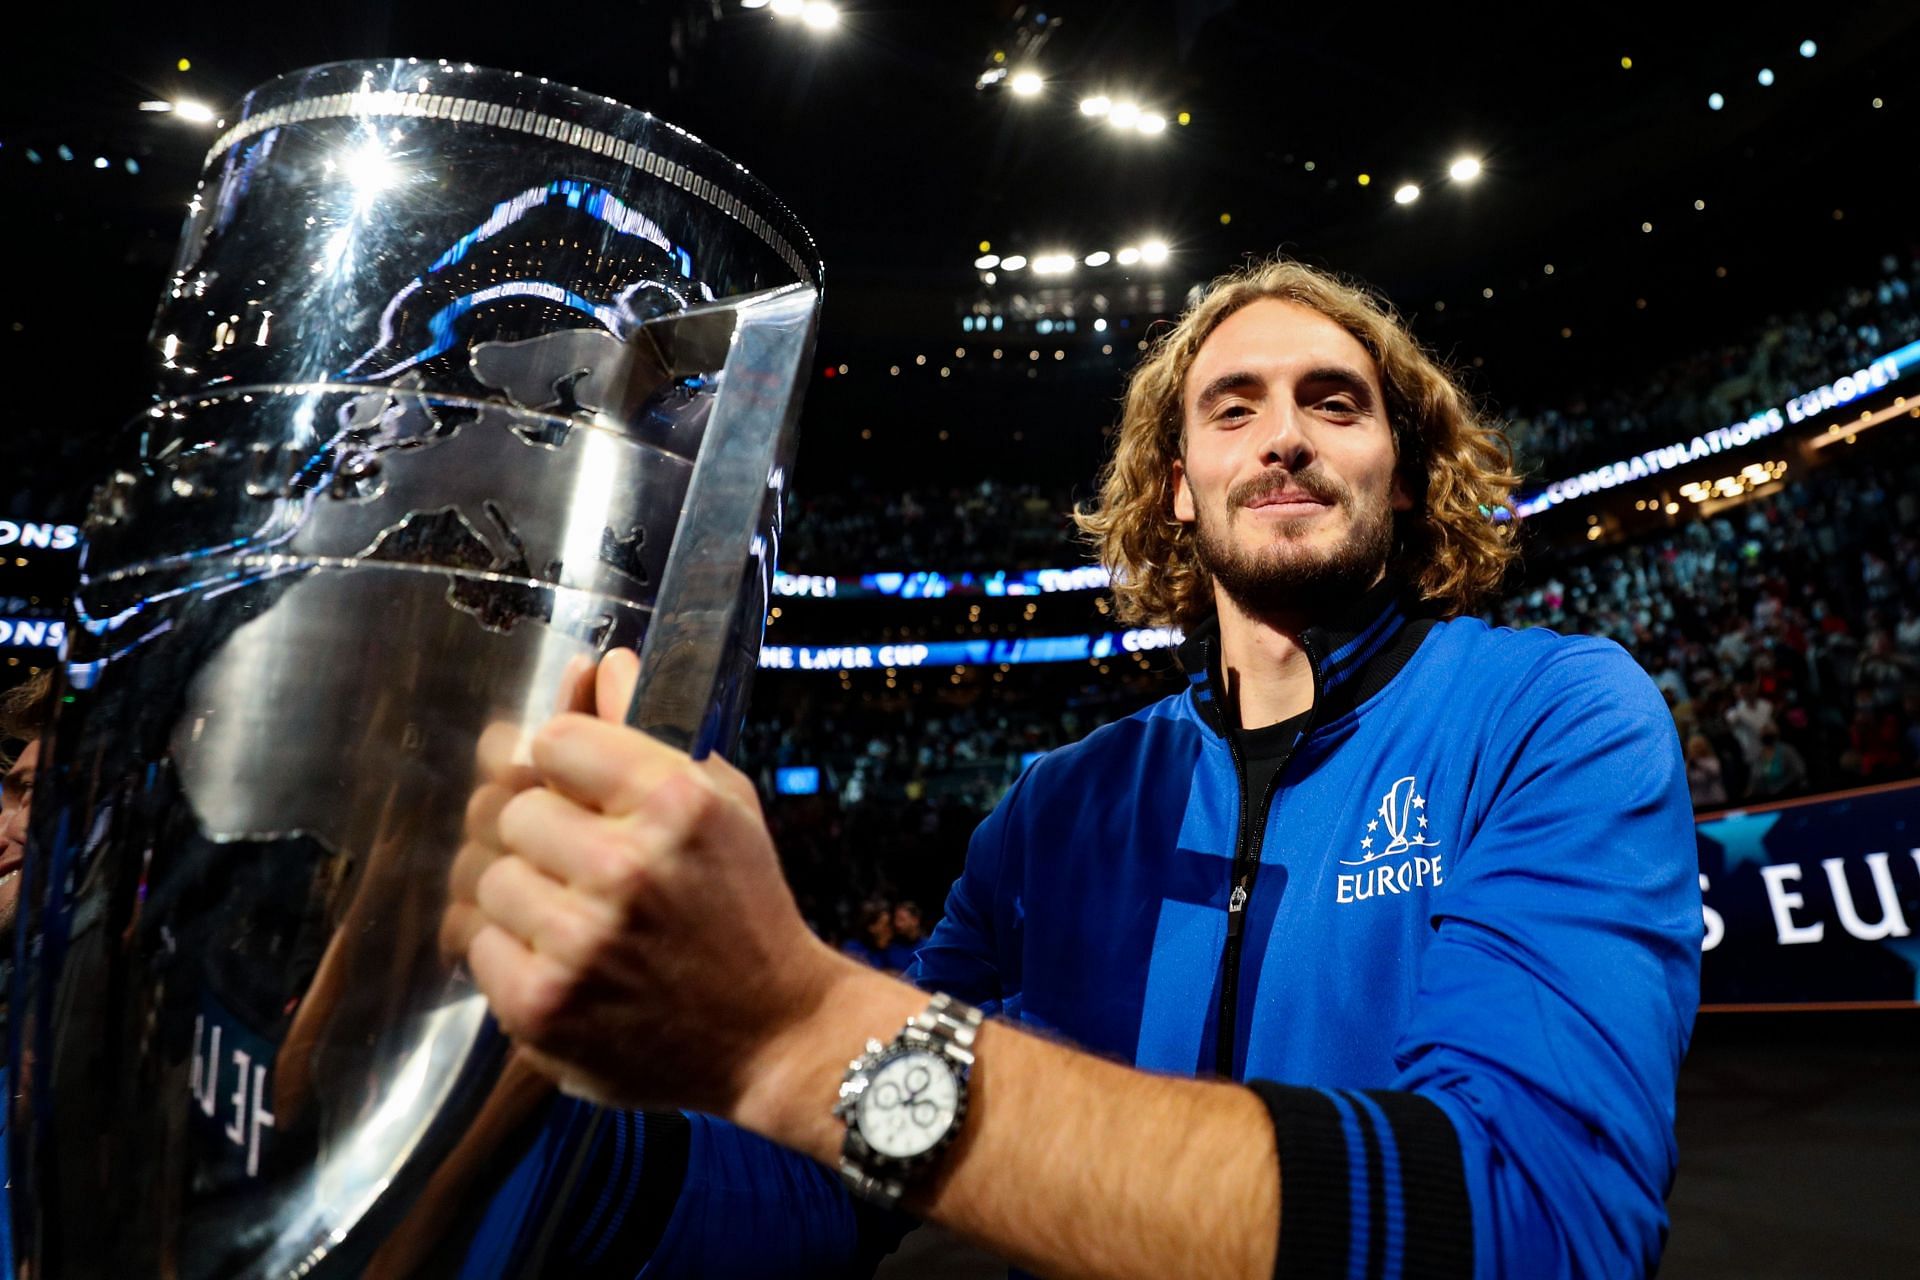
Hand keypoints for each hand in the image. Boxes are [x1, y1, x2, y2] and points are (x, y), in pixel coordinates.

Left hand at [465, 650, 847, 1117]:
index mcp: (675, 802)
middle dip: (543, 835)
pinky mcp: (543, 1006)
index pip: (553, 742)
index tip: (580, 792)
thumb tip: (601, 663)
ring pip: (487, 878)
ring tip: (575, 917)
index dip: (563, 766)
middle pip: (510, 811)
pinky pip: (479, 944)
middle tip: (585, 866)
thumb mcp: (721, 803)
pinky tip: (565, 962)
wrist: (772, 1035)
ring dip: (523, 895)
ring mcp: (580, 942)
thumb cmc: (743, 910)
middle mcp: (627, 868)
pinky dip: (512, 953)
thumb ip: (649, 731)